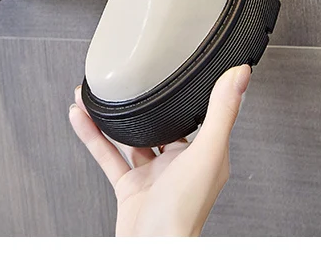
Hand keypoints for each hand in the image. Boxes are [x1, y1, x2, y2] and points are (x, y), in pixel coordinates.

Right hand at [69, 65, 250, 235]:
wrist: (151, 251)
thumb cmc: (183, 213)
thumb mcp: (206, 153)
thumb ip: (221, 112)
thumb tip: (240, 74)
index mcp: (204, 155)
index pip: (199, 115)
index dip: (187, 93)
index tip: (179, 68)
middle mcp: (179, 164)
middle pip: (160, 124)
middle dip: (143, 103)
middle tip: (130, 79)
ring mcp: (153, 176)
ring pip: (130, 137)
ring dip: (112, 116)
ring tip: (95, 94)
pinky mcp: (130, 188)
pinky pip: (108, 155)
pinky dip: (92, 135)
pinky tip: (81, 117)